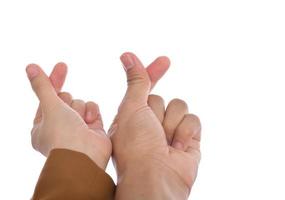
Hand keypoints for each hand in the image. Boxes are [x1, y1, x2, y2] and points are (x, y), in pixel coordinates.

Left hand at [26, 63, 110, 168]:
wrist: (85, 157)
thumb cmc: (62, 135)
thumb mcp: (50, 106)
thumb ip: (42, 85)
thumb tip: (30, 66)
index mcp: (42, 126)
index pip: (47, 97)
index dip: (54, 81)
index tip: (62, 65)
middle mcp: (59, 127)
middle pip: (65, 99)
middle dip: (68, 103)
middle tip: (68, 114)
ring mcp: (76, 128)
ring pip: (79, 102)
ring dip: (80, 109)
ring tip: (80, 124)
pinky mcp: (93, 129)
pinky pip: (92, 108)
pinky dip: (91, 112)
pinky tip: (90, 123)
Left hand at [109, 52, 201, 198]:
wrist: (156, 176)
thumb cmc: (136, 145)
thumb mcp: (132, 108)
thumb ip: (136, 81)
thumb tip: (127, 55)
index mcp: (132, 117)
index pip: (144, 88)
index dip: (153, 73)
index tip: (165, 60)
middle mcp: (150, 124)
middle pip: (161, 98)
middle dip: (157, 112)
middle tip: (150, 130)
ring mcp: (170, 131)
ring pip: (179, 106)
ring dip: (171, 123)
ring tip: (164, 142)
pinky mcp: (188, 139)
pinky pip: (193, 119)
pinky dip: (185, 132)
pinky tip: (178, 147)